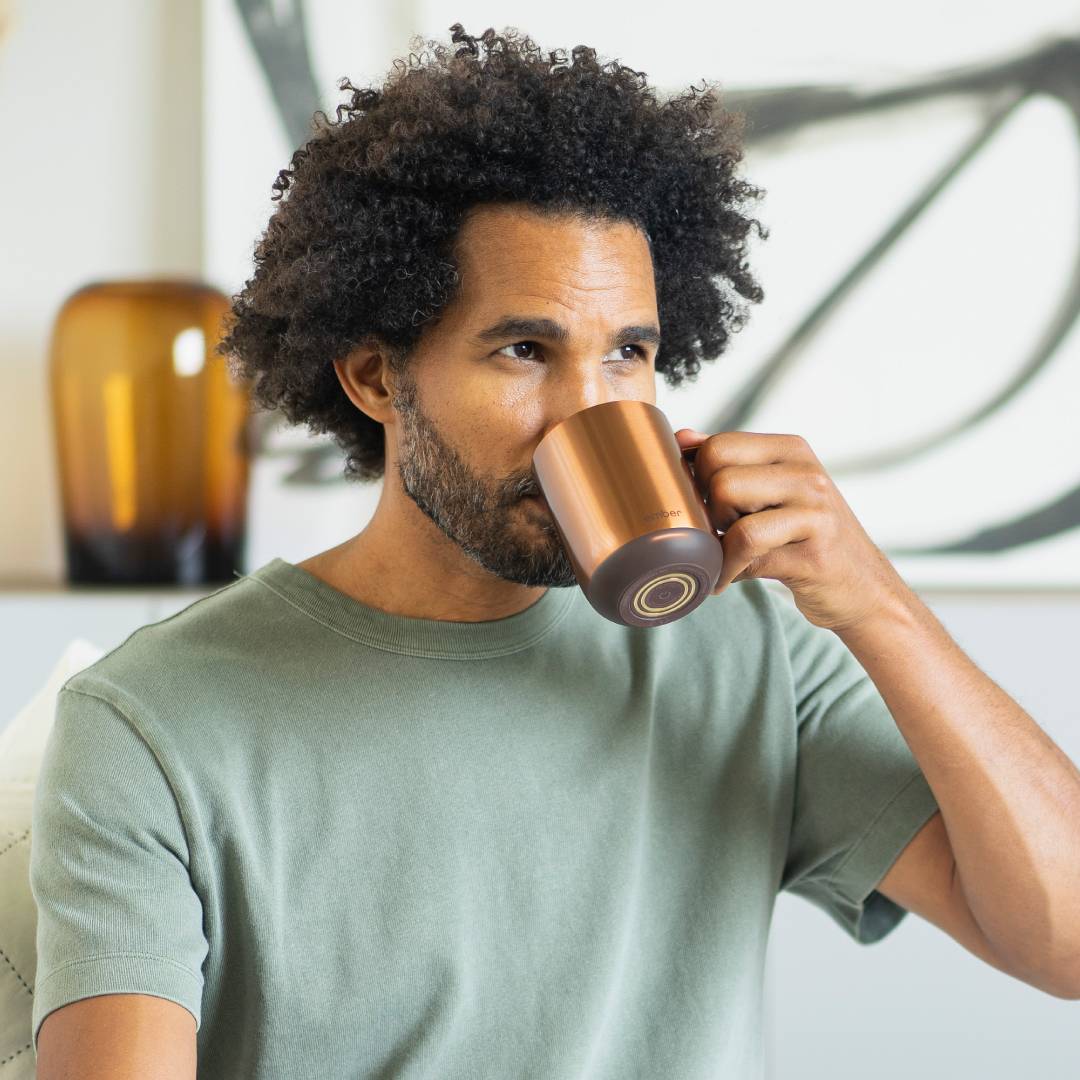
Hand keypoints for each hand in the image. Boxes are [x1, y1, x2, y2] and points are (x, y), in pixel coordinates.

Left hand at [674, 427, 911, 633]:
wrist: (862, 589)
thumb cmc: (804, 540)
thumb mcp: (771, 494)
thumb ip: (730, 466)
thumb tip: (681, 438)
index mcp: (791, 449)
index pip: (717, 445)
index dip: (697, 481)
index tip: (705, 508)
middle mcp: (806, 471)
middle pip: (718, 476)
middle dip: (707, 512)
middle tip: (719, 536)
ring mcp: (815, 507)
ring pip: (730, 504)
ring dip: (716, 541)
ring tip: (728, 557)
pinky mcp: (814, 549)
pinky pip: (746, 549)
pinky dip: (726, 569)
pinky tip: (726, 579)